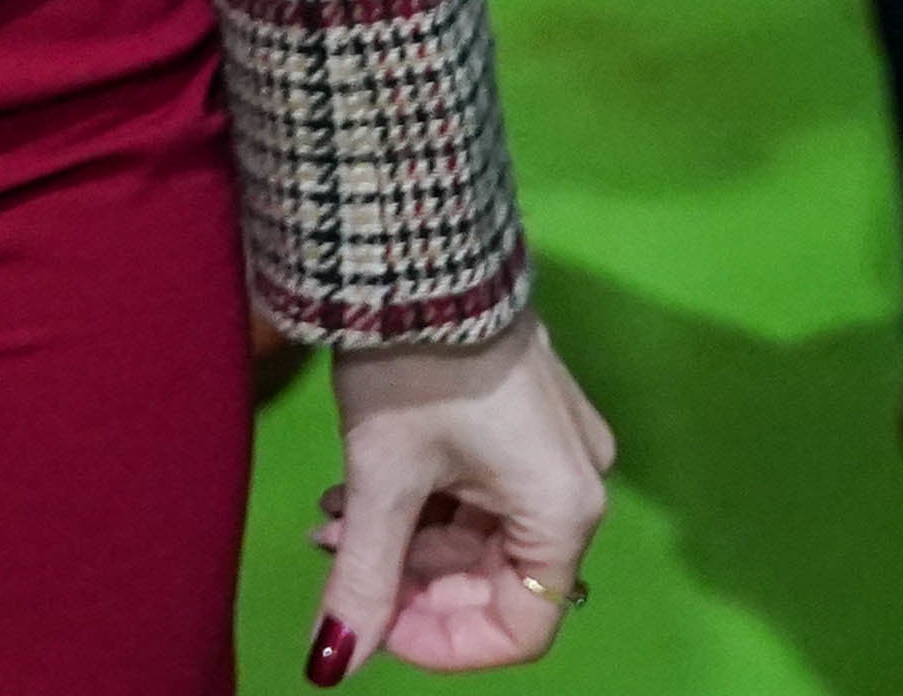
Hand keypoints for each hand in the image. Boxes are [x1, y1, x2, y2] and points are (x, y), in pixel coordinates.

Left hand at [309, 317, 613, 675]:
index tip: (375, 628)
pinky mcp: (523, 419)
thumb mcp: (382, 476)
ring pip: (478, 534)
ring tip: (328, 519)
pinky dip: (420, 502)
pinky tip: (352, 490)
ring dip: (404, 540)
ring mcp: (551, 448)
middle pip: (495, 579)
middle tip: (333, 560)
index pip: (521, 627)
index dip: (444, 642)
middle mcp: (574, 484)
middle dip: (410, 582)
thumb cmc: (414, 364)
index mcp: (562, 508)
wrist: (417, 247)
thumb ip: (364, 578)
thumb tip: (335, 661)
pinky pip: (478, 491)